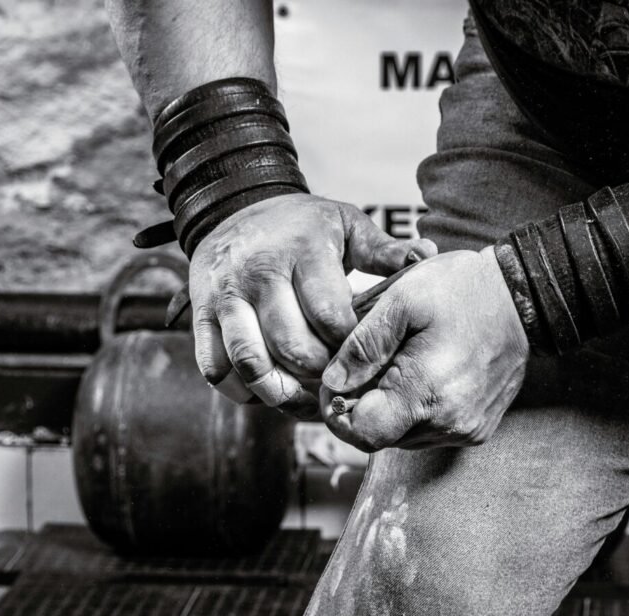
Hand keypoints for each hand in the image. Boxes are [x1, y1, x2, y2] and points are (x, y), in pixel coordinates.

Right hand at [190, 193, 436, 415]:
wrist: (235, 205)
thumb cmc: (303, 225)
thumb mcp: (347, 224)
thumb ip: (385, 249)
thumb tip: (429, 256)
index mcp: (302, 250)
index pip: (328, 315)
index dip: (350, 347)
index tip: (364, 357)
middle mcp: (259, 272)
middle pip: (292, 346)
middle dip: (320, 375)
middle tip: (339, 382)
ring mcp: (224, 295)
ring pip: (251, 362)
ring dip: (281, 392)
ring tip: (305, 397)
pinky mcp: (199, 313)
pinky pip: (215, 367)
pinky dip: (241, 390)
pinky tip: (268, 389)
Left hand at [320, 247, 528, 450]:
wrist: (522, 296)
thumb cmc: (462, 290)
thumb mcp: (403, 299)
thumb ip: (363, 344)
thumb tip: (333, 381)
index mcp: (425, 392)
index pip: (362, 433)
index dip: (338, 411)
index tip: (339, 381)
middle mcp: (448, 422)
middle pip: (380, 437)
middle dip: (364, 405)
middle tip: (371, 363)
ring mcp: (466, 429)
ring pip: (403, 436)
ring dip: (391, 408)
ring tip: (400, 364)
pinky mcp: (478, 428)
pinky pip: (430, 431)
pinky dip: (417, 409)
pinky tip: (424, 373)